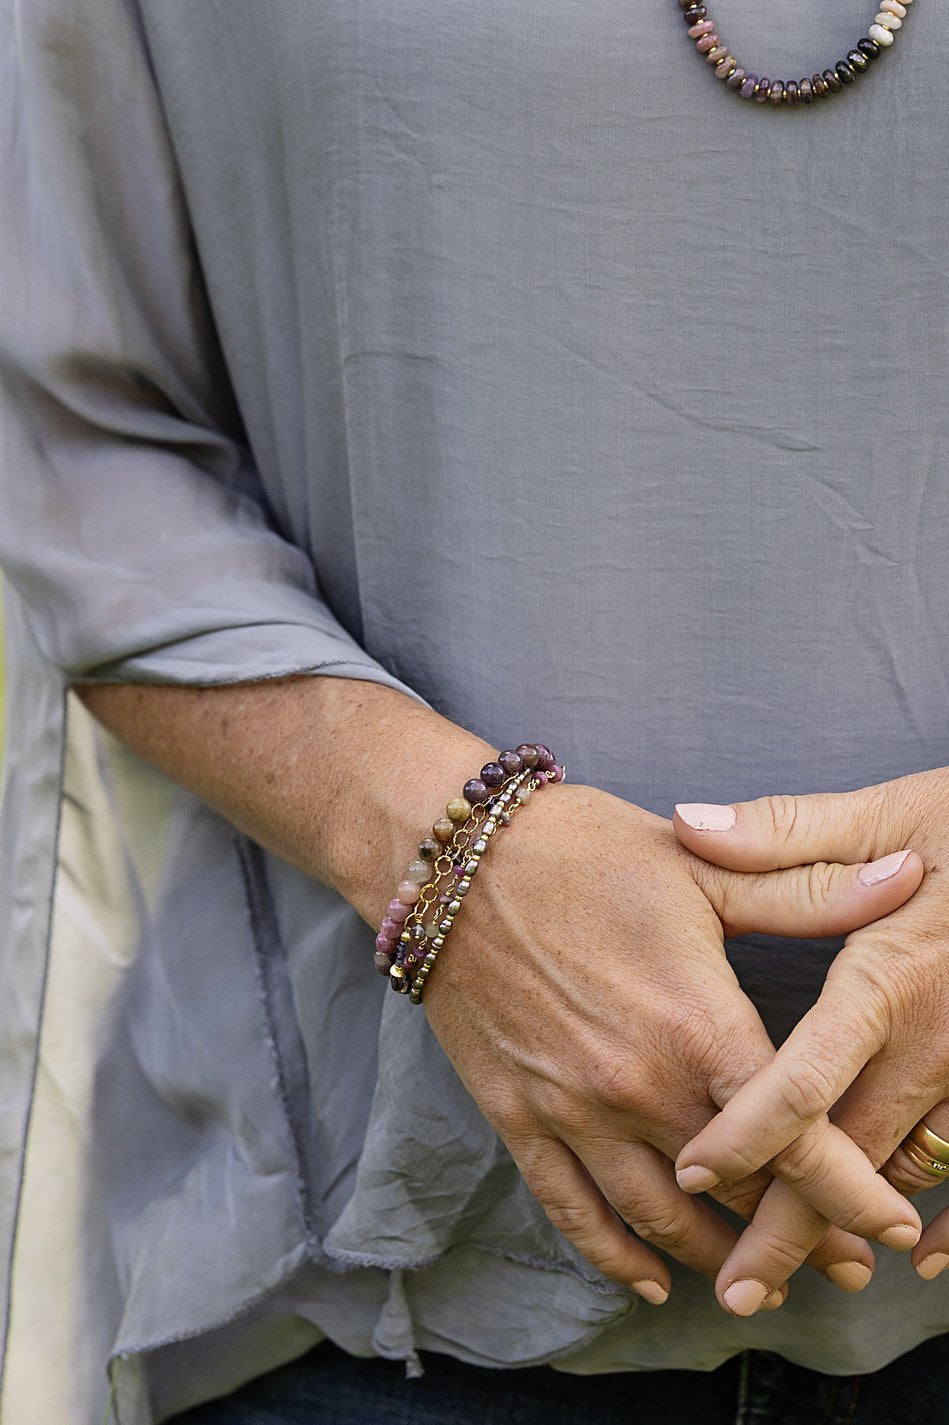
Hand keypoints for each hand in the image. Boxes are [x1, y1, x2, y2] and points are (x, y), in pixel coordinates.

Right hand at [420, 779, 923, 1306]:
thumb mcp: (702, 867)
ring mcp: (573, 1109)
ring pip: (659, 1219)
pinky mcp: (517, 1115)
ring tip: (757, 1280)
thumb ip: (808, 891)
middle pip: (737, 1193)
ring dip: (715, 1258)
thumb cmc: (584, 850)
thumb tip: (908, 876)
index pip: (798, 1139)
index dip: (854, 1196)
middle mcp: (639, 1086)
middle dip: (798, 1237)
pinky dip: (613, 1257)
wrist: (455, 857)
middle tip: (843, 1264)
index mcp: (698, 1025)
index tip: (893, 1228)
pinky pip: (569, 1210)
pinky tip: (647, 1281)